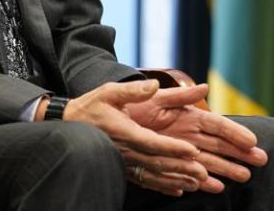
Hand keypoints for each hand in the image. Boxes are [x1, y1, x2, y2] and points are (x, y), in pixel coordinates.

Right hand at [62, 79, 208, 196]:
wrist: (69, 125)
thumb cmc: (91, 107)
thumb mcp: (109, 92)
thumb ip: (133, 90)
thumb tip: (154, 84)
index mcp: (125, 131)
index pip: (152, 142)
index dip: (173, 147)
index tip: (192, 150)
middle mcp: (126, 150)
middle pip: (158, 162)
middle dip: (181, 167)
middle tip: (203, 172)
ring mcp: (124, 161)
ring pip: (154, 174)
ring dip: (177, 179)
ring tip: (197, 182)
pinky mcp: (123, 167)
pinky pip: (145, 180)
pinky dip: (163, 186)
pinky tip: (177, 189)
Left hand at [125, 83, 267, 192]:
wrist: (99, 117)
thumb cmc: (125, 103)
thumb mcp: (150, 97)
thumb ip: (176, 96)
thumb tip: (204, 88)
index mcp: (183, 114)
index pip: (214, 124)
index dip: (234, 132)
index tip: (252, 141)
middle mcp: (184, 132)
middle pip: (217, 144)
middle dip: (239, 152)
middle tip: (261, 161)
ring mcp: (176, 147)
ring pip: (206, 160)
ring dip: (225, 168)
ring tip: (245, 176)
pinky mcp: (165, 159)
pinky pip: (187, 172)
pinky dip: (201, 180)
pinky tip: (216, 187)